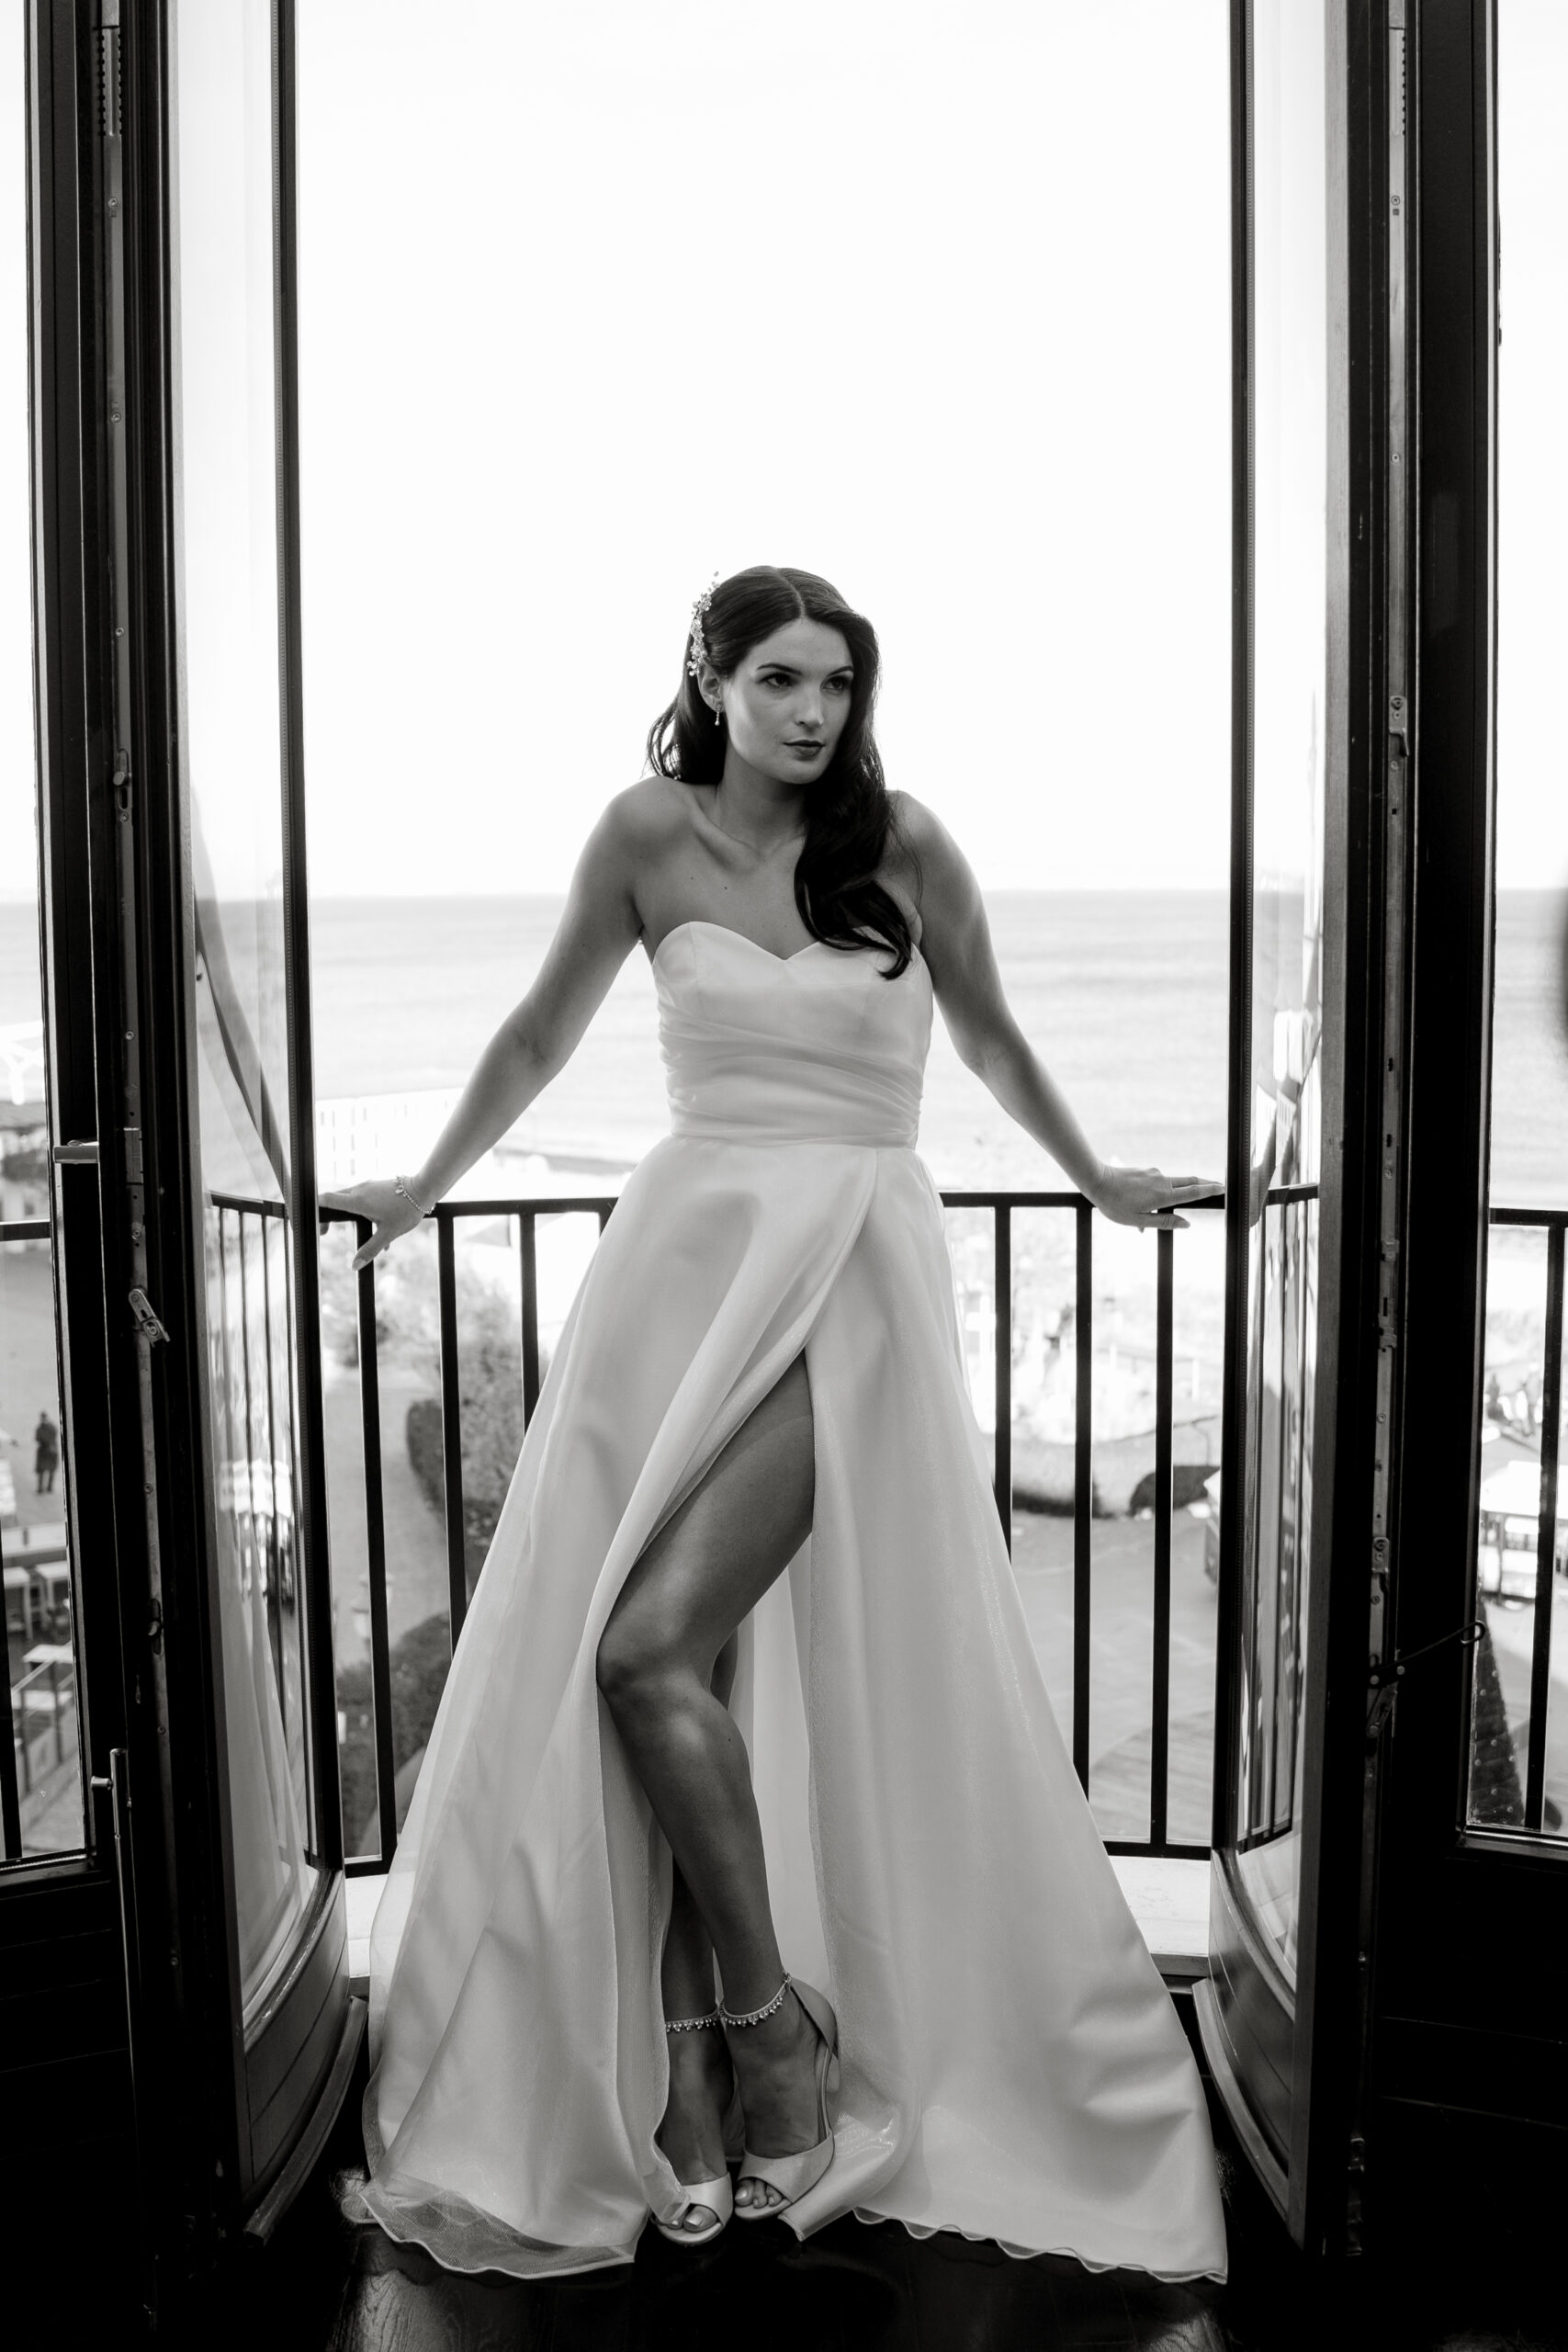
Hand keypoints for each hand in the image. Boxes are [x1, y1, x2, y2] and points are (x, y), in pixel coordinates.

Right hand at [319, 1178, 430, 1271]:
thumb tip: (354, 1266)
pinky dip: (363, 1211)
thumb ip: (370, 1249)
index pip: (326, 1199)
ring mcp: (368, 1186)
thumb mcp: (388, 1234)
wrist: (425, 1189)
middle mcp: (359, 1190)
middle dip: (329, 1217)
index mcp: (357, 1201)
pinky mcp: (376, 1186)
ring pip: (350, 1200)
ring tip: (357, 1233)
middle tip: (325, 1233)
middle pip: (335, 1200)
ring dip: (349, 1216)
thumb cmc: (406, 1210)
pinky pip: (363, 1198)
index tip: (312, 1223)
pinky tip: (377, 1227)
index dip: (315, 1209)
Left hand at [1089, 1165, 1222, 1231]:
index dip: (1210, 1191)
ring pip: (1173, 1184)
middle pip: (1190, 1182)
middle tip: (1220, 1188)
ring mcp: (1154, 1174)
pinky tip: (1140, 1206)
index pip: (1193, 1192)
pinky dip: (1159, 1193)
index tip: (1224, 1189)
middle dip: (1206, 1185)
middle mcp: (1162, 1181)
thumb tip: (1187, 1224)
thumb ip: (1164, 1222)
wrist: (1096, 1180)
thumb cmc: (1114, 1204)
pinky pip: (1158, 1183)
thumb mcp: (1138, 1220)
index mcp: (1162, 1196)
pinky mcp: (1147, 1171)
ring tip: (1162, 1212)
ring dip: (1177, 1194)